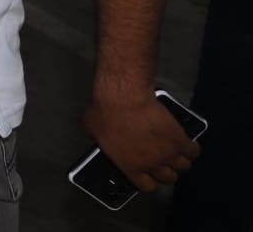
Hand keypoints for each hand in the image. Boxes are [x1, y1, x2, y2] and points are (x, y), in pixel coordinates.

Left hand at [82, 93, 198, 190]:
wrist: (125, 99)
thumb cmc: (105, 112)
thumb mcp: (91, 128)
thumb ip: (98, 138)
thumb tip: (98, 135)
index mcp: (130, 168)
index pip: (147, 186)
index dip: (151, 182)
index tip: (152, 176)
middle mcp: (152, 165)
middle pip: (169, 178)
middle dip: (167, 172)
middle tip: (164, 162)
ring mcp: (168, 154)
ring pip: (184, 166)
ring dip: (181, 161)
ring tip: (177, 153)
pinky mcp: (180, 140)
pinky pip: (194, 151)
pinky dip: (193, 149)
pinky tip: (188, 144)